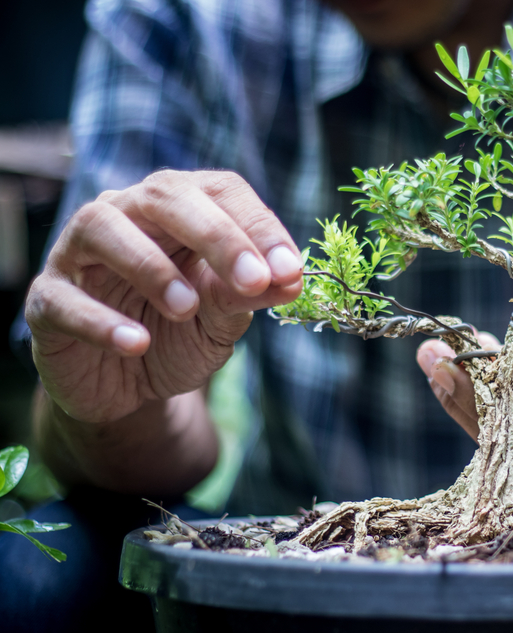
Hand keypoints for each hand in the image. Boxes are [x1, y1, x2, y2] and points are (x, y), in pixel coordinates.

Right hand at [26, 170, 302, 423]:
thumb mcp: (221, 318)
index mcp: (180, 208)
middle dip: (217, 236)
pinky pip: (65, 298)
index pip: (222, 191)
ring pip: (102, 228)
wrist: (127, 386)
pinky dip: (100, 320)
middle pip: (165, 197)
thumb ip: (248, 296)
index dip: (259, 226)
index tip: (290, 271)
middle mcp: (127, 214)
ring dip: (151, 267)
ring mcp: (79, 253)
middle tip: (254, 280)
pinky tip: (135, 342)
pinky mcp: (47, 299)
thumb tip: (290, 280)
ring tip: (187, 308)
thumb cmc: (178, 334)